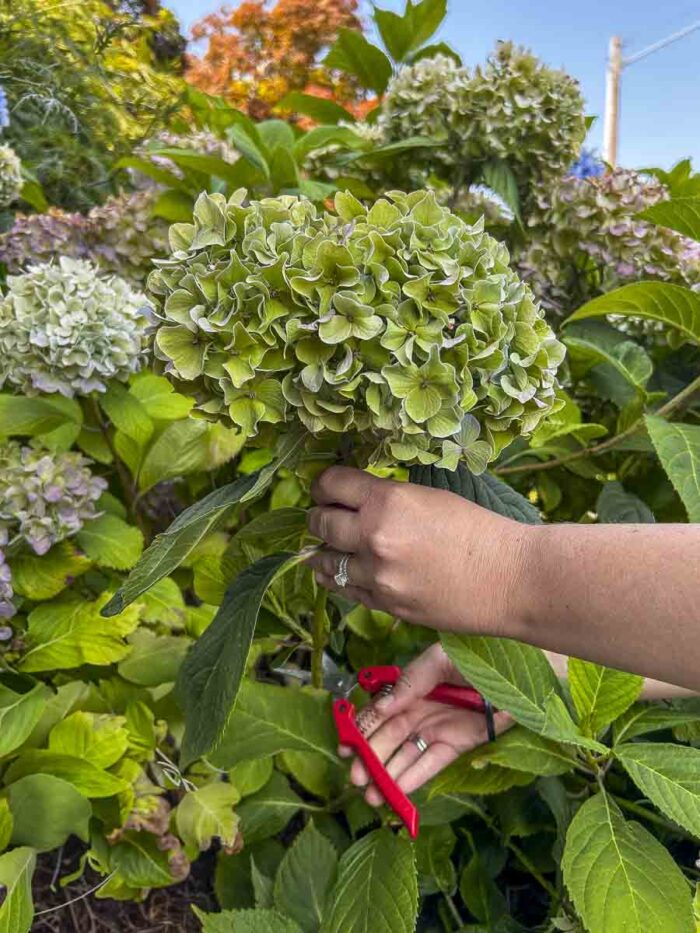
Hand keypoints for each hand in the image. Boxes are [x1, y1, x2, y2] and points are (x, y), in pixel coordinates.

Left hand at [307, 465, 532, 635]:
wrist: (511, 578)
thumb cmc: (479, 530)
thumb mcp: (429, 498)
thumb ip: (388, 499)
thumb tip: (356, 500)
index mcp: (387, 501)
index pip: (332, 485)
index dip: (324, 485)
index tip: (325, 489)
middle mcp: (374, 536)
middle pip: (320, 524)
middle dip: (319, 517)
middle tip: (322, 515)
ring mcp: (378, 575)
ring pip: (326, 562)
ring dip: (323, 553)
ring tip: (324, 548)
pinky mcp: (386, 604)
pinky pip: (347, 590)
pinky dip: (339, 579)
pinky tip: (337, 573)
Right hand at [342, 644, 511, 803]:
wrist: (523, 666)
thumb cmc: (480, 654)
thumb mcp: (440, 659)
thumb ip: (411, 681)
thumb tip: (381, 707)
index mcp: (412, 687)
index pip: (380, 712)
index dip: (361, 729)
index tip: (345, 747)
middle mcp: (421, 710)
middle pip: (389, 738)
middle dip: (369, 759)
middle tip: (354, 778)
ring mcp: (439, 728)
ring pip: (407, 756)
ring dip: (387, 776)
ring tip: (370, 796)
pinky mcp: (459, 745)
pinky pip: (432, 763)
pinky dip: (414, 777)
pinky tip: (397, 791)